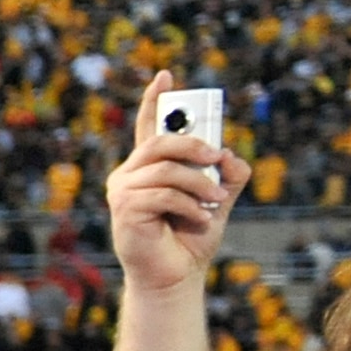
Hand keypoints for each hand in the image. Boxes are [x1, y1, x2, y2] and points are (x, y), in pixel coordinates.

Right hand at [107, 70, 248, 297]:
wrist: (174, 276)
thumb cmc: (190, 237)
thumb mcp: (218, 199)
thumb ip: (228, 174)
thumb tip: (227, 153)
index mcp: (148, 168)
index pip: (149, 128)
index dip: (155, 100)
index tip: (166, 75)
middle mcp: (128, 176)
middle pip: (159, 142)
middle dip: (192, 144)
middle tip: (217, 157)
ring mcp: (122, 192)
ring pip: (165, 169)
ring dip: (198, 184)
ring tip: (214, 202)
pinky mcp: (124, 210)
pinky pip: (164, 194)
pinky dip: (191, 206)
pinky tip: (201, 219)